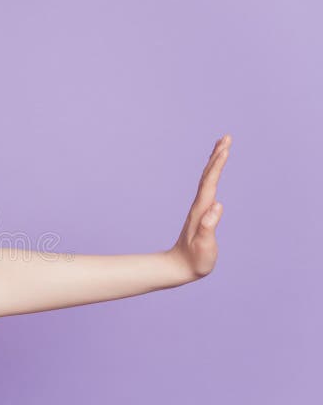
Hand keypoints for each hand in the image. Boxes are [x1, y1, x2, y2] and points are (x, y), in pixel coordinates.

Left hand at [167, 134, 231, 280]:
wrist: (178, 268)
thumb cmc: (194, 261)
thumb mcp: (204, 246)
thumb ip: (209, 227)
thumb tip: (217, 205)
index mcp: (201, 211)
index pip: (210, 183)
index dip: (217, 165)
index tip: (225, 148)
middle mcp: (199, 206)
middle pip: (208, 176)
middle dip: (217, 156)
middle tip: (227, 137)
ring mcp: (199, 209)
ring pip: (207, 180)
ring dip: (215, 163)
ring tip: (223, 147)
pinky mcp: (201, 214)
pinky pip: (208, 188)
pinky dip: (213, 176)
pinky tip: (215, 173)